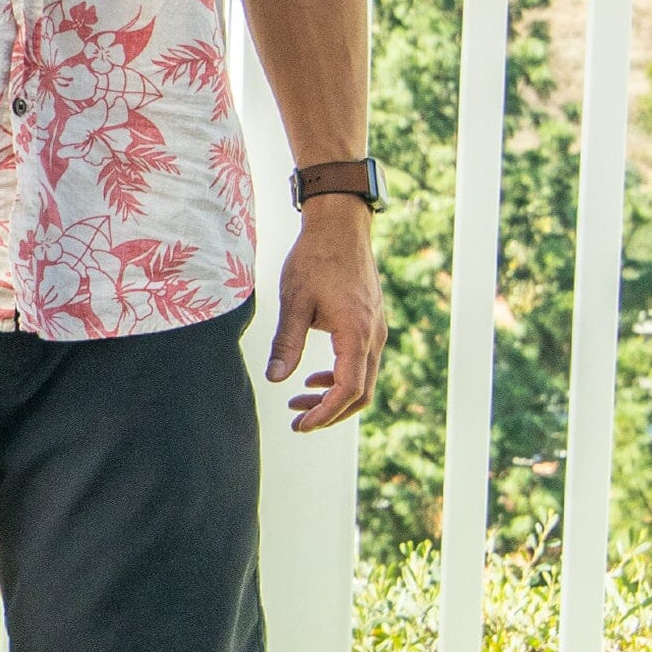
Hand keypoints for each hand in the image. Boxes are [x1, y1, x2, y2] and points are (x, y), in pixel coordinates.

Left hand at [267, 203, 385, 432]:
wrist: (341, 226)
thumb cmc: (315, 259)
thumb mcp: (294, 302)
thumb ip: (286, 343)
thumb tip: (275, 379)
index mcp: (356, 333)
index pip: (348, 390)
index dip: (325, 413)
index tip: (300, 425)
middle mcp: (374, 336)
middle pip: (361, 394)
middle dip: (330, 413)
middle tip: (297, 420)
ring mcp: (377, 330)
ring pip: (363, 380)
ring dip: (333, 396)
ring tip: (299, 400)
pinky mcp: (372, 323)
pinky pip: (362, 362)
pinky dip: (340, 377)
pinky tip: (314, 376)